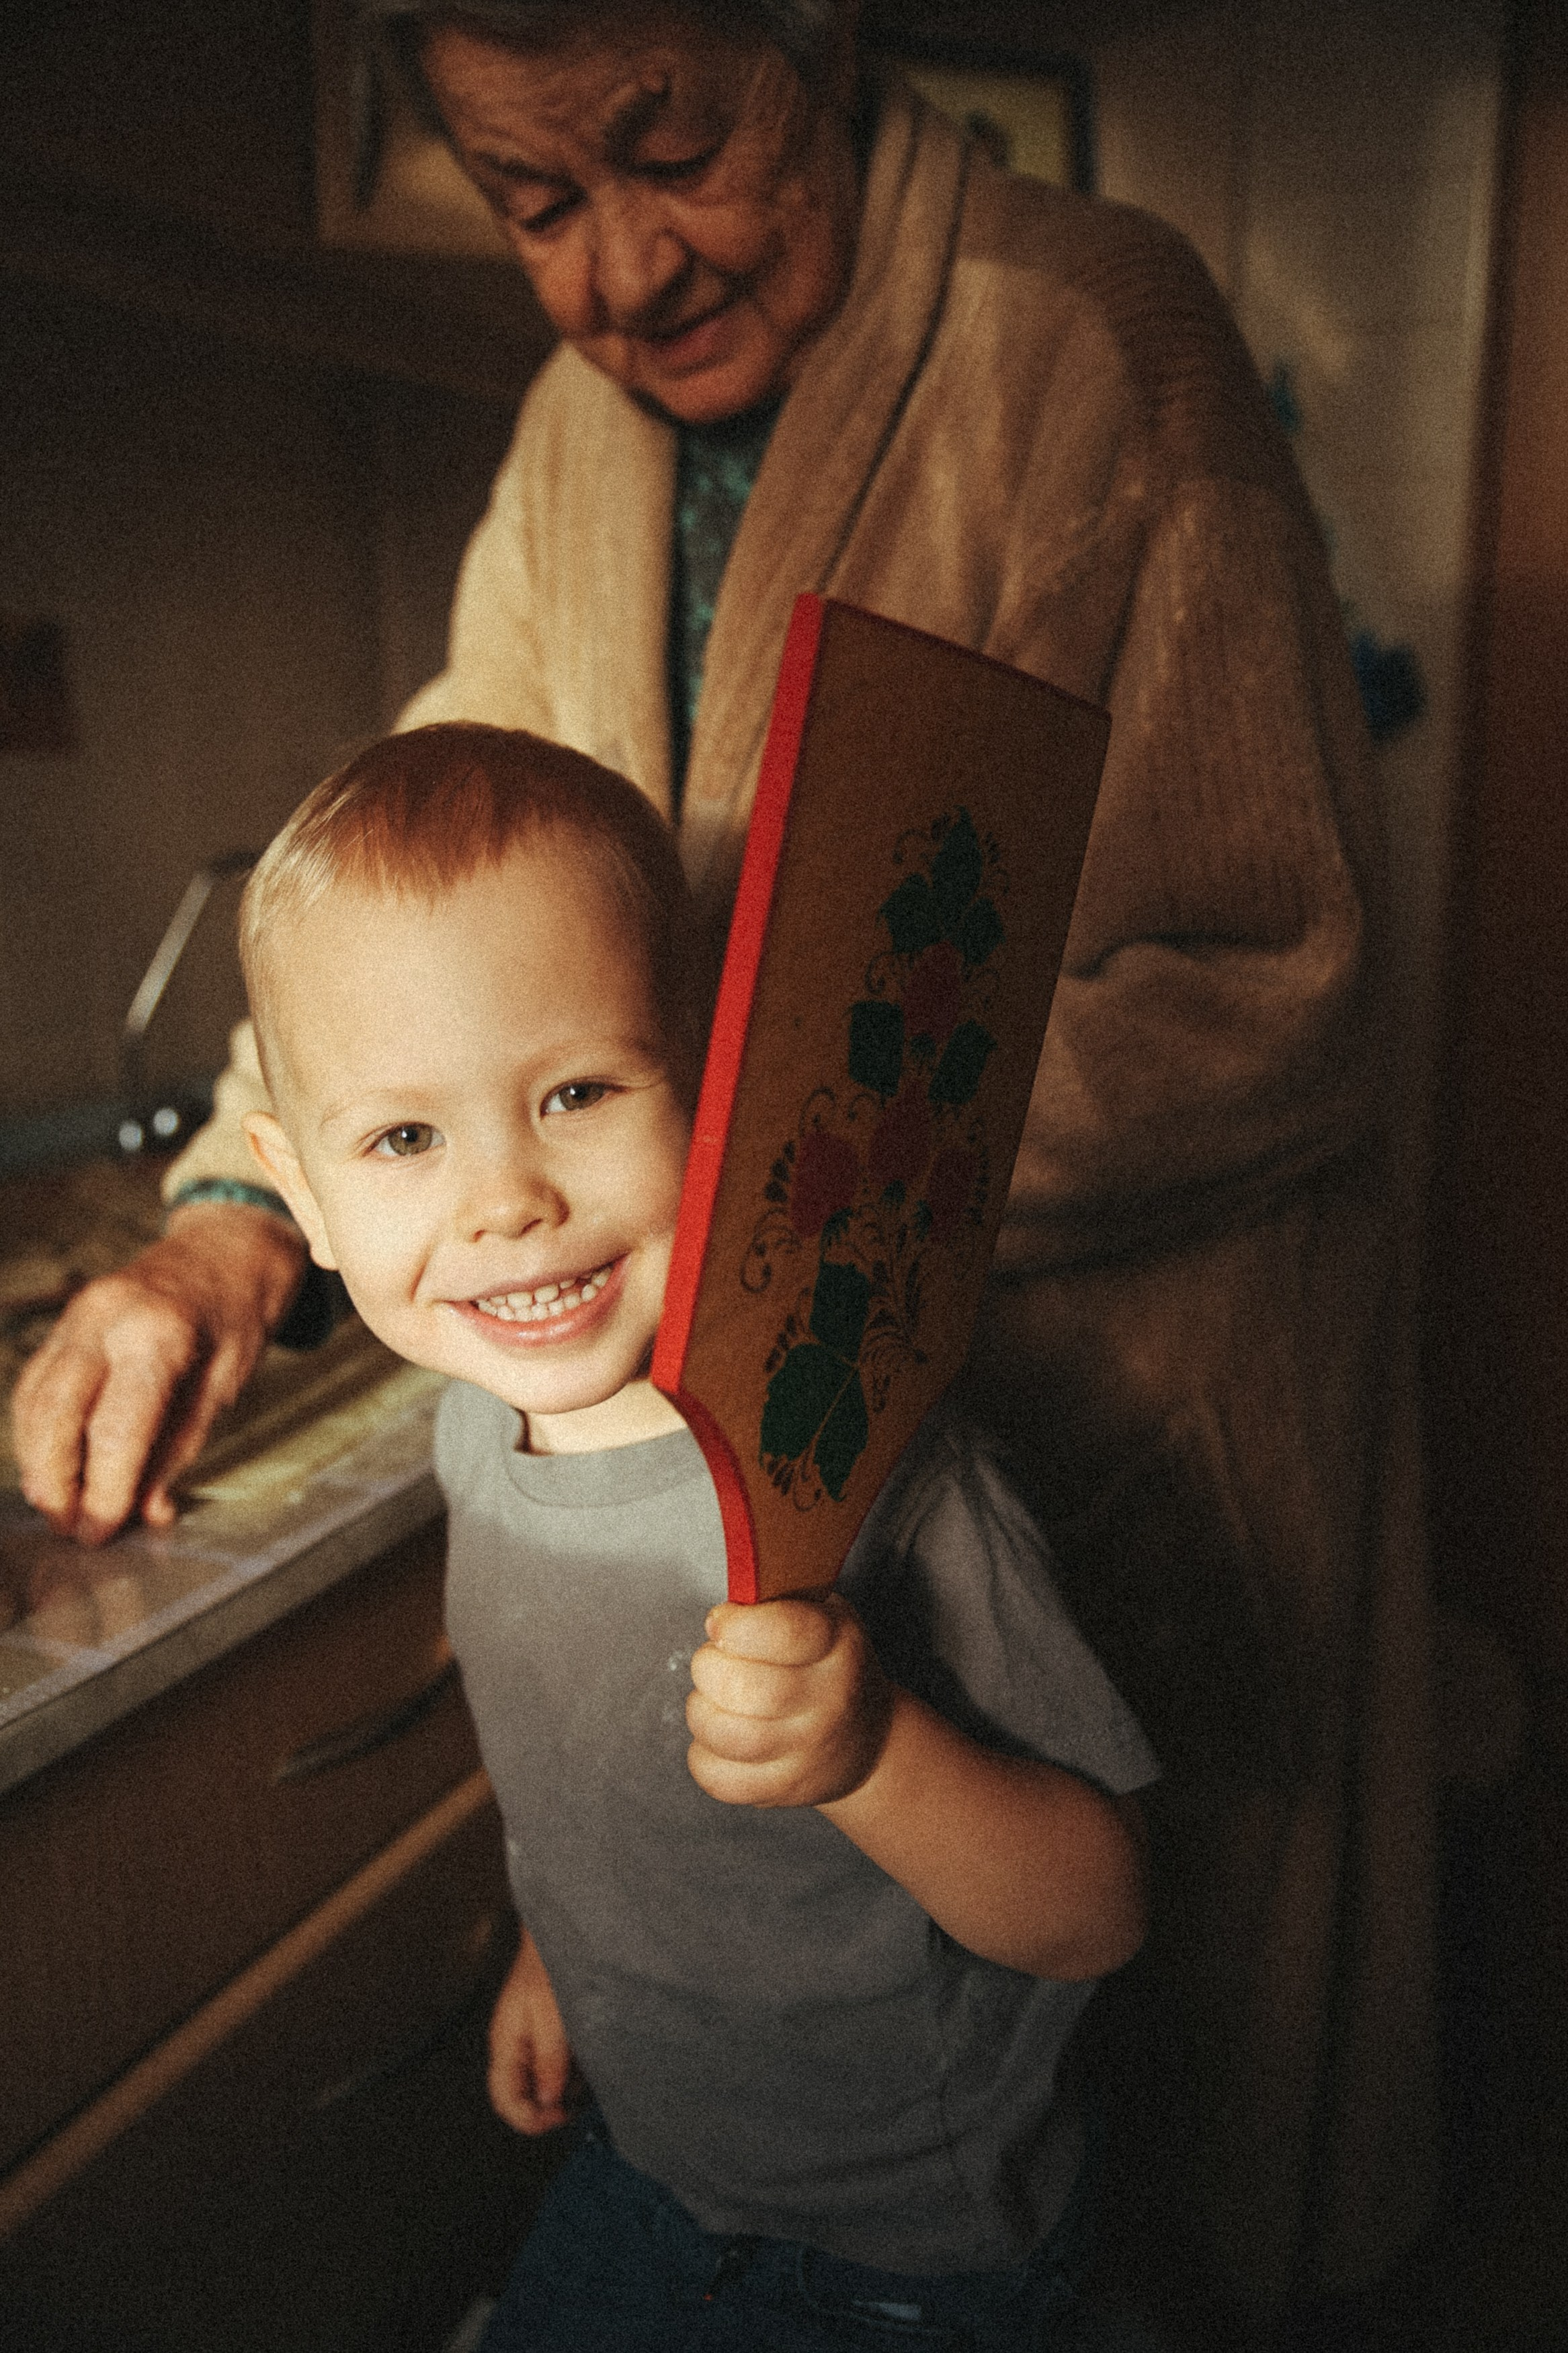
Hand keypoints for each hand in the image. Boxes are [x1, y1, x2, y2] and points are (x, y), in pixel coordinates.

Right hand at [10, 1203, 306, 1544]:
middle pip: (56, 1414)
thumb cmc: (233, 1320)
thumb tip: (148, 1513)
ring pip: (35, 1401)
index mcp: (158, 1333)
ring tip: (56, 1508)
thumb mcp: (225, 1386)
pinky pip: (35, 1384)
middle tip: (68, 1528)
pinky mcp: (64, 1323)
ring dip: (38, 1462)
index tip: (101, 1530)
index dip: (104, 1488)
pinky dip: (35, 1432)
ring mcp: (77, 1316)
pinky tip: (48, 1467)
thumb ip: (180, 1448)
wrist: (223, 1252)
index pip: (116, 1427)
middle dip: (55, 1481)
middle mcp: (105, 1319)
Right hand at [488, 1930, 580, 2134]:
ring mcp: (529, 2041)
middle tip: (574, 2103)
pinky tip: (585, 2061)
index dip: (529, 2119)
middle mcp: (514, 2047)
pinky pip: (552, 2067)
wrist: (558, 1932)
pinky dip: (569, 2072)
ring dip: (561, 2090)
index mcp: (506, 2044)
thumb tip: (549, 2100)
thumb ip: (549, 2059)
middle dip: (546, 2108)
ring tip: (584, 2076)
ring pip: (539, 2085)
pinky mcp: (545, 2034)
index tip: (559, 2116)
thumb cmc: (551, 1965)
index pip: (504, 2099)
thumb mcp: (552, 2015)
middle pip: (519, 2097)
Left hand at [686, 1593, 893, 1808]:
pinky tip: (718, 1737)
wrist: (868, 1739)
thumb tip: (730, 1591)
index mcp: (838, 1646)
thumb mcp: (824, 1615)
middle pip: (745, 1689)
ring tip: (714, 1698)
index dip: (736, 1625)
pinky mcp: (783, 1790)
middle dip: (709, 1668)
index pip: (784, 1633)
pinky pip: (718, 1778)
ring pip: (725, 1735)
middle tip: (714, 1660)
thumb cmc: (828, 1664)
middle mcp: (829, 1702)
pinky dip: (702, 1755)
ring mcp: (808, 1752)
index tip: (722, 1621)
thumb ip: (780, 1598)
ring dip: (701, 1710)